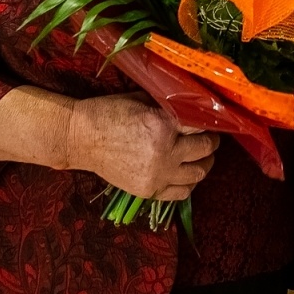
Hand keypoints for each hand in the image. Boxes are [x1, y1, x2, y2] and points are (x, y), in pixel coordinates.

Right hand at [67, 93, 218, 199]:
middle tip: (210, 136)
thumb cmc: (109, 112)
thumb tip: (195, 106)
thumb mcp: (142, 100)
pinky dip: (189, 183)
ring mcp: (157, 175)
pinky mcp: (149, 191)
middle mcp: (164, 152)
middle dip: (212, 141)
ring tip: (202, 155)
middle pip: (204, 149)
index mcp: (162, 124)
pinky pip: (182, 193)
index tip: (213, 118)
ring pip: (198, 174)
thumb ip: (169, 107)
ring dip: (205, 163)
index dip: (209, 120)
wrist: (81, 138)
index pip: (201, 124)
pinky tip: (186, 173)